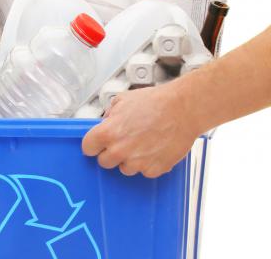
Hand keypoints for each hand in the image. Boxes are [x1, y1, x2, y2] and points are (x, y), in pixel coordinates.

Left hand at [82, 84, 199, 177]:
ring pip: (125, 169)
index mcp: (108, 133)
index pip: (87, 148)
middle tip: (124, 142)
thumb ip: (109, 115)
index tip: (98, 144)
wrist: (184, 108)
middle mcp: (119, 150)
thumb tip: (106, 122)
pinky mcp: (154, 169)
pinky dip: (148, 163)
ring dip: (130, 159)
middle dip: (111, 153)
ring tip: (143, 143)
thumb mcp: (123, 100)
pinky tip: (154, 148)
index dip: (93, 145)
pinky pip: (144, 172)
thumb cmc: (156, 102)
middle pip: (104, 162)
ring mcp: (137, 162)